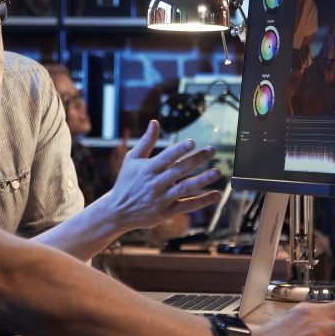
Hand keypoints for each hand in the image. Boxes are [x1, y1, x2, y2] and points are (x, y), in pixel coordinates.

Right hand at [102, 120, 220, 230]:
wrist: (118, 211)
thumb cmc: (126, 181)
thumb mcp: (132, 160)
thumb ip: (146, 141)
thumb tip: (155, 122)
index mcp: (147, 169)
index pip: (166, 157)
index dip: (179, 150)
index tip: (192, 142)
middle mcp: (155, 184)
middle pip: (179, 170)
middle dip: (196, 160)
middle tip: (212, 150)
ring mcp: (161, 199)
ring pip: (185, 189)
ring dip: (202, 180)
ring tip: (217, 172)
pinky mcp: (166, 213)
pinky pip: (186, 206)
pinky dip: (202, 201)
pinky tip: (216, 195)